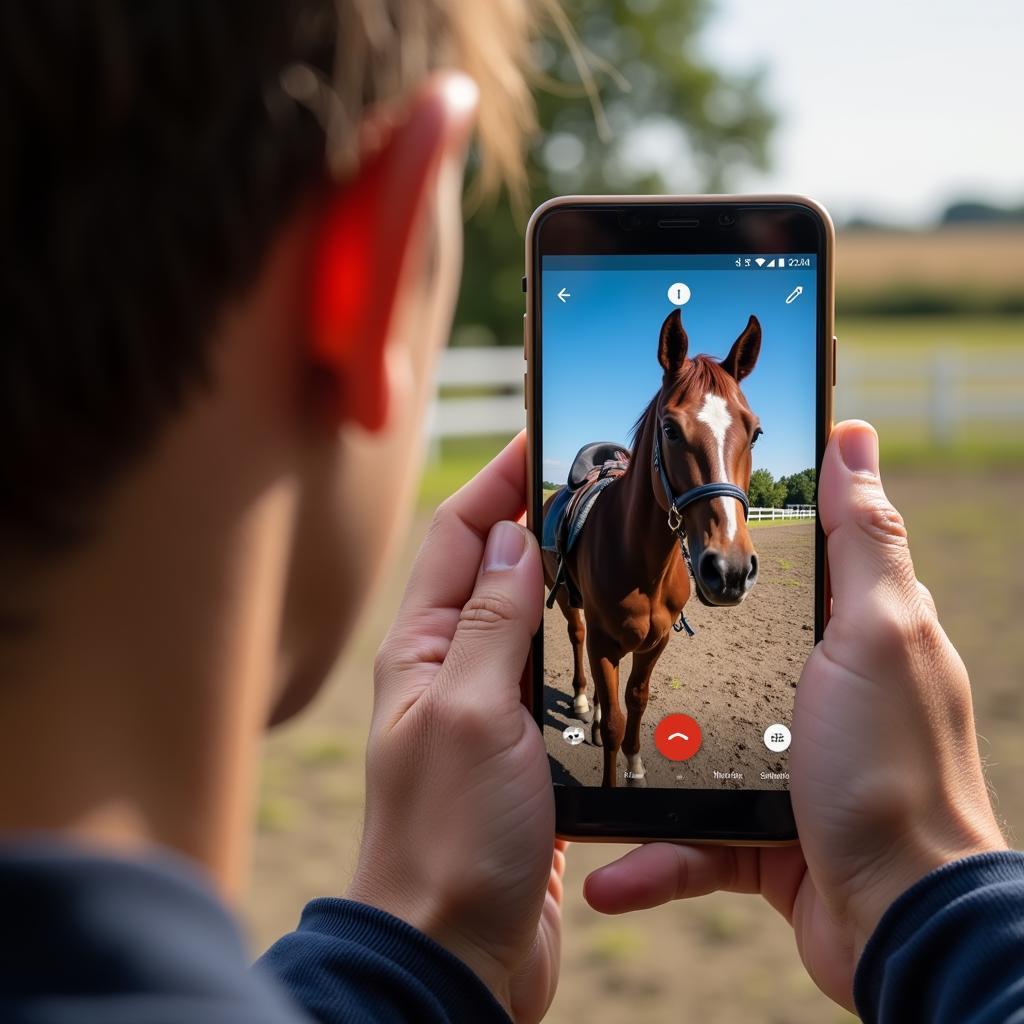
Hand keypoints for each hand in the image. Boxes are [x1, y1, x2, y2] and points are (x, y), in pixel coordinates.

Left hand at [347, 432, 561, 1022]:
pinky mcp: (526, 749)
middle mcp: (451, 668)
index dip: (499, 479)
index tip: (545, 433)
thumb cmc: (446, 838)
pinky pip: (555, 675)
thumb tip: (512, 538)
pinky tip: (624, 637)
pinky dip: (584, 643)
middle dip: (539, 517)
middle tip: (599, 481)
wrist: (457, 953)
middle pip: (495, 567)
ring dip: (567, 578)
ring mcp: (489, 708)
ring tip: (620, 542)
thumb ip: (489, 623)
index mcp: (422, 648)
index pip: (458, 534)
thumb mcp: (469, 714)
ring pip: (531, 618)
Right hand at [583, 420, 1005, 1009]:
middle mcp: (811, 699)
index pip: (780, 566)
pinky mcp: (757, 836)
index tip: (653, 510)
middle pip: (718, 657)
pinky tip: (607, 875)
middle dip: (650, 653)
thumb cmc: (893, 767)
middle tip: (581, 630)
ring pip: (686, 752)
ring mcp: (779, 769)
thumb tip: (855, 432)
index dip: (723, 532)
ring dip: (632, 767)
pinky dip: (652, 858)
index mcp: (841, 639)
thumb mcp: (876, 633)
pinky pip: (690, 840)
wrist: (903, 921)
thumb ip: (860, 539)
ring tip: (573, 754)